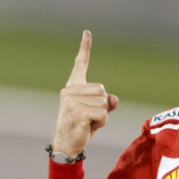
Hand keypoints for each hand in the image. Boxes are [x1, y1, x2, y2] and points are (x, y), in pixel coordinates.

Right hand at [51, 30, 118, 156]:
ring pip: (104, 103)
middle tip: (88, 119)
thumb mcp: (95, 113)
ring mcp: (72, 101)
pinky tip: (87, 128)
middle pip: (103, 91)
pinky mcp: (78, 111)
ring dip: (101, 117)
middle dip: (102, 107)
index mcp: (72, 88)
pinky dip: (100, 124)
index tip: (87, 32)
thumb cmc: (80, 128)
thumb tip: (113, 99)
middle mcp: (70, 91)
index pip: (80, 65)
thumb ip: (105, 103)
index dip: (85, 48)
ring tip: (87, 123)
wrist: (65, 146)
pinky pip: (103, 114)